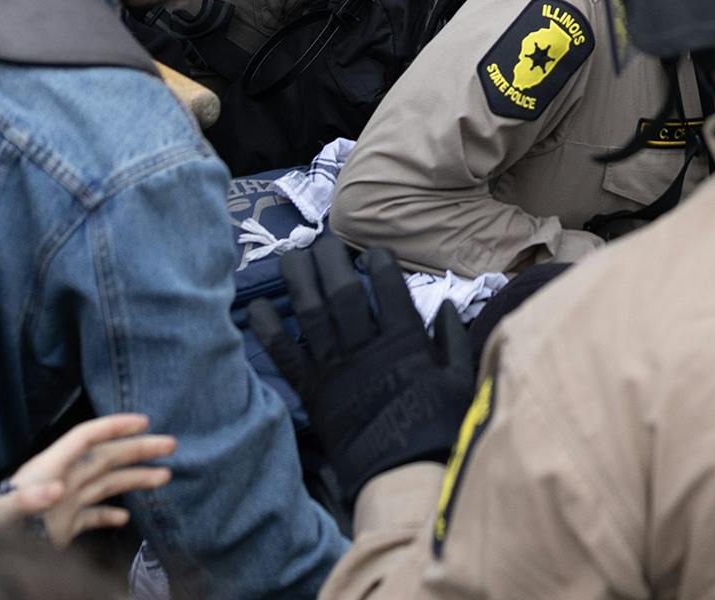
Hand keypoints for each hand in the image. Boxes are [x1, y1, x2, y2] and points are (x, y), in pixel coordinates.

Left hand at [0, 412, 175, 542]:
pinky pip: (93, 516)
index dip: (113, 426)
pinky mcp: (63, 528)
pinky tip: (126, 516)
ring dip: (134, 479)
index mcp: (49, 469)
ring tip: (165, 476)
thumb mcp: (4, 514)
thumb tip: (56, 488)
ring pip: (106, 485)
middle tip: (170, 444)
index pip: (85, 438)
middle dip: (136, 449)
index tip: (143, 421)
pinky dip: (110, 515)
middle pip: (105, 458)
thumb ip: (27, 499)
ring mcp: (64, 504)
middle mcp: (61, 480)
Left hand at [247, 237, 475, 508]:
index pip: (388, 288)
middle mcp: (365, 346)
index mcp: (403, 341)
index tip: (372, 249)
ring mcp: (335, 367)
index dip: (378, 262)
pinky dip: (270, 331)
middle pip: (341, 292)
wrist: (401, 474)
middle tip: (322, 241)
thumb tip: (447, 306)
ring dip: (298, 282)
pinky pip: (287, 355)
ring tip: (290, 256)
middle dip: (330, 260)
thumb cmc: (435, 426)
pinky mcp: (313, 390)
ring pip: (311, 313)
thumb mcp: (458, 380)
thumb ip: (452, 340)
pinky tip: (256, 308)